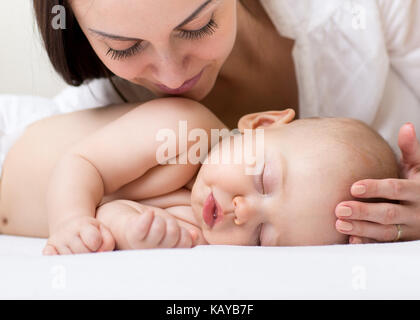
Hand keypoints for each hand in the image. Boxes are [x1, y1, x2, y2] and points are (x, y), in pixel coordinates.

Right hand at [42, 216, 114, 254]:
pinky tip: (64, 260)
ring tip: (80, 253)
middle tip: (89, 251)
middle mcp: (67, 231)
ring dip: (78, 260)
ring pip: (70, 259)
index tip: (97, 245)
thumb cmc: (90, 231)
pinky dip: (57, 260)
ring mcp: (57, 240)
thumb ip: (108, 241)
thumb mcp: (103, 231)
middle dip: (88, 255)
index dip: (97, 245)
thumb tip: (100, 253)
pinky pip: (51, 258)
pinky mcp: (48, 248)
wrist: (71, 226)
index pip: (93, 239)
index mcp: (82, 224)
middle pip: (82, 252)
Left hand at [124, 207, 196, 248]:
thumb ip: (183, 236)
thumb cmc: (147, 225)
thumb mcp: (169, 230)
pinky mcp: (130, 234)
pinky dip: (147, 218)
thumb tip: (195, 236)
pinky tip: (148, 214)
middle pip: (175, 235)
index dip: (184, 234)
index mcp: (165, 254)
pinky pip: (143, 227)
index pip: (185, 244)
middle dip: (172, 225)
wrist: (117, 218)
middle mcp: (153, 254)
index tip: (176, 231)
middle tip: (162, 223)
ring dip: (160, 220)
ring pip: (162, 229)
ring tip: (152, 220)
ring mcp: (141, 245)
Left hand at [335, 123, 419, 243]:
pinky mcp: (403, 240)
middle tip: (340, 208)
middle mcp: (415, 212)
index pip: (395, 189)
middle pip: (388, 213)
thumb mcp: (419, 167)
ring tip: (339, 223)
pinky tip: (352, 241)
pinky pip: (385, 245)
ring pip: (385, 232)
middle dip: (364, 212)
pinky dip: (369, 244)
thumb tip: (407, 126)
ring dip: (361, 229)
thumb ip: (411, 149)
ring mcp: (410, 229)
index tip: (353, 187)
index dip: (375, 188)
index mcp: (418, 191)